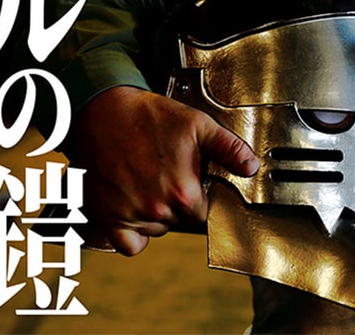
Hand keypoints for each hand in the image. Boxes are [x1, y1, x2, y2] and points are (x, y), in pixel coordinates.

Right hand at [72, 85, 258, 255]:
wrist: (103, 110)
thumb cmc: (149, 115)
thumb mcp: (199, 125)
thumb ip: (230, 148)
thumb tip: (250, 167)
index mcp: (183, 192)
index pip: (205, 215)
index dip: (204, 199)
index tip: (196, 184)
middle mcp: (156, 208)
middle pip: (182, 222)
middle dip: (182, 204)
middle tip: (172, 176)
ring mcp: (130, 214)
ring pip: (158, 229)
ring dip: (160, 214)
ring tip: (153, 183)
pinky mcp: (107, 216)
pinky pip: (129, 245)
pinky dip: (136, 234)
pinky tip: (138, 210)